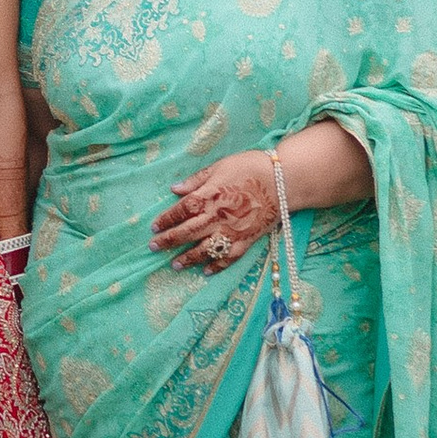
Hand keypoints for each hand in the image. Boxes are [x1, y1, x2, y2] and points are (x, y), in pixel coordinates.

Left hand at [153, 149, 280, 271]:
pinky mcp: (247, 240)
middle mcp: (216, 217)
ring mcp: (231, 231)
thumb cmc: (250, 168)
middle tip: (153, 248)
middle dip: (169, 241)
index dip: (165, 220)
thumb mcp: (220, 166)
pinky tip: (207, 271)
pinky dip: (217, 265)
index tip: (153, 227)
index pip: (180, 211)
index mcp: (208, 196)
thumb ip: (196, 180)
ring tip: (175, 265)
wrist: (283, 181)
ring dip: (188, 258)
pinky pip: (229, 257)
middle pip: (187, 232)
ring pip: (205, 249)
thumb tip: (174, 189)